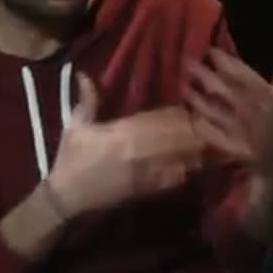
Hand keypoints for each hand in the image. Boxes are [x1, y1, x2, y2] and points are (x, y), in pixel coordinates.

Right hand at [46, 74, 204, 217]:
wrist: (66, 198)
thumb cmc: (70, 159)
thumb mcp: (75, 127)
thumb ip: (87, 101)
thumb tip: (85, 74)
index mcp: (123, 132)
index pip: (159, 119)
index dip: (177, 114)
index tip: (187, 109)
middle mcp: (139, 150)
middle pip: (176, 137)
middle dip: (192, 130)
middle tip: (204, 124)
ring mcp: (145, 172)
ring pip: (180, 157)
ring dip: (193, 149)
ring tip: (205, 142)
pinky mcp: (146, 189)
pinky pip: (174, 178)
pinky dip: (185, 170)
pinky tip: (192, 165)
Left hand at [183, 35, 272, 173]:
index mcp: (267, 96)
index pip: (242, 74)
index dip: (225, 61)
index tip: (210, 50)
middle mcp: (251, 111)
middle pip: (223, 90)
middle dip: (204, 75)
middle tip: (186, 62)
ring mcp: (238, 130)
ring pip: (213, 111)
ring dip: (197, 98)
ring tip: (183, 85)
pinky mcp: (227, 147)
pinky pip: (211, 134)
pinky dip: (200, 124)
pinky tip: (190, 115)